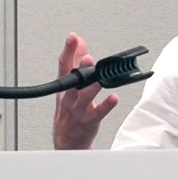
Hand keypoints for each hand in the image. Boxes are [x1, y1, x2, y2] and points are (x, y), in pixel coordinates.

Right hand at [52, 32, 118, 149]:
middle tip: (87, 56)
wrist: (67, 140)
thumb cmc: (69, 112)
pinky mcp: (88, 121)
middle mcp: (69, 98)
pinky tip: (113, 98)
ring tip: (100, 76)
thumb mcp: (69, 87)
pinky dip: (106, 105)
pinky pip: (97, 113)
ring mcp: (78, 110)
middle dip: (79, 68)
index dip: (68, 50)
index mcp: (64, 87)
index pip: (64, 65)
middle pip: (72, 80)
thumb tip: (81, 45)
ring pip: (83, 97)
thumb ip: (75, 64)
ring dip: (92, 86)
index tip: (73, 37)